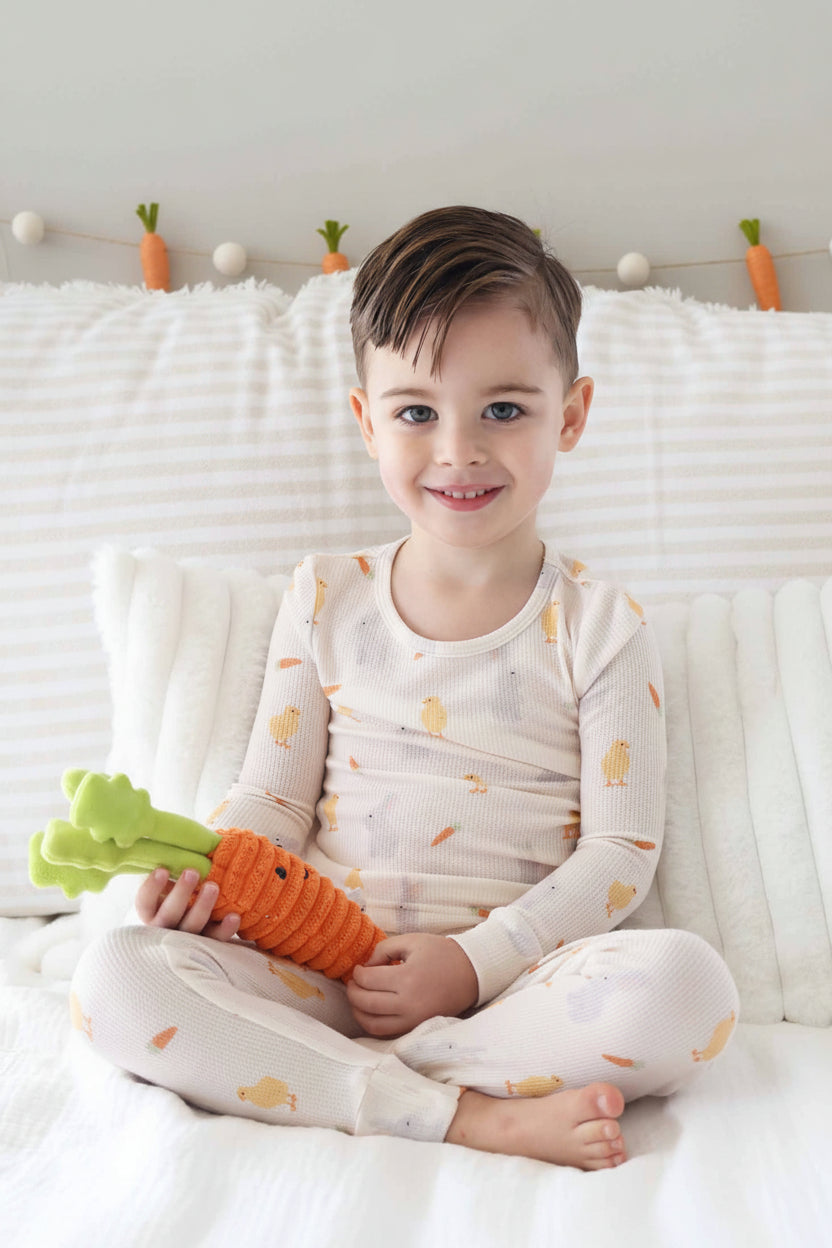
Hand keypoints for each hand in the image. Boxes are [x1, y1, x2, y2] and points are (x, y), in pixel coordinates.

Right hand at [134, 868, 240, 941]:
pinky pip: (215, 940)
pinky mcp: (207, 946)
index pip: (144, 903)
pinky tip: (234, 915)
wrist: (195, 924)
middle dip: (180, 894)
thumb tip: (185, 840)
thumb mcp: (172, 884)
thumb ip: (174, 869)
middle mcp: (165, 929)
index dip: (151, 888)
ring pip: (191, 929)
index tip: (162, 870)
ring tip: (213, 886)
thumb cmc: (181, 895)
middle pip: (169, 915)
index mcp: (152, 912)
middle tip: (192, 872)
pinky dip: (225, 929)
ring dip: (202, 907)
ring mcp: (186, 940)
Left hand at [345, 933, 478, 1038]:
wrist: (471, 974)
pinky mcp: (417, 1027)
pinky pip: (387, 1032)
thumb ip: (384, 949)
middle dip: (352, 993)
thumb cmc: (441, 954)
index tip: (358, 969)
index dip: (358, 974)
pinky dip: (373, 1024)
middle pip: (366, 1004)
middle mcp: (408, 1003)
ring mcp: (413, 1019)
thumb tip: (367, 966)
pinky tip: (371, 1012)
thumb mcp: (412, 941)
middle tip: (352, 984)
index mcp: (407, 978)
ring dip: (358, 1013)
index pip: (369, 981)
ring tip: (357, 999)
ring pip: (373, 1024)